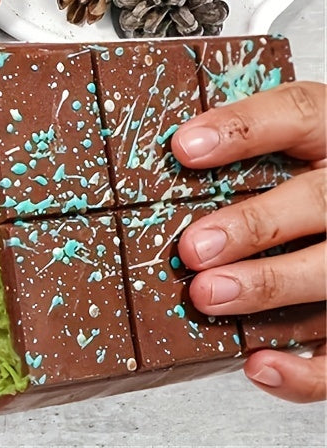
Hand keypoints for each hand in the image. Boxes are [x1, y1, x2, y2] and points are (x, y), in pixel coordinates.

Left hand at [172, 81, 326, 403]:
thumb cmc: (310, 164)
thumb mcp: (292, 134)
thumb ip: (249, 137)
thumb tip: (170, 149)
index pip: (299, 114)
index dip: (241, 129)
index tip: (182, 148)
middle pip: (318, 201)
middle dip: (254, 226)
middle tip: (191, 248)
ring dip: (270, 287)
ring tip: (207, 295)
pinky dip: (308, 369)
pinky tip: (259, 365)